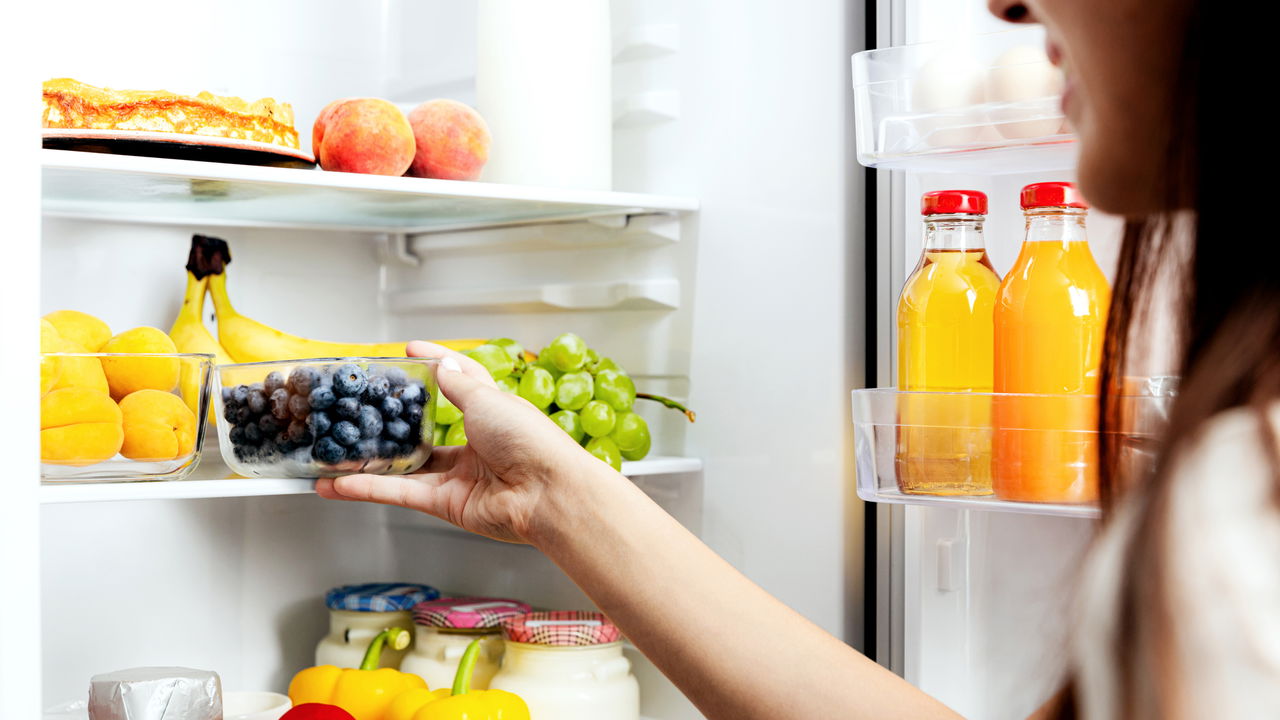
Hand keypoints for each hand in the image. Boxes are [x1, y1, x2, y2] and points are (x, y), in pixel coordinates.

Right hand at [316, 341, 608, 543]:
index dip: (435, 369)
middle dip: (392, 425)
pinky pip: (400, 493)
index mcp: (493, 415)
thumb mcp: (489, 399)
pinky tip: (337, 484)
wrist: (547, 493)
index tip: (409, 354)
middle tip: (359, 412)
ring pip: (405, 467)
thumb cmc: (531, 440)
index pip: (459, 385)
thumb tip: (443, 364)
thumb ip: (461, 384)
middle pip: (426, 432)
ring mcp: (460, 477)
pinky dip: (367, 488)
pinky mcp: (447, 504)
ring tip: (332, 455)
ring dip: (368, 463)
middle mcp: (476, 446)